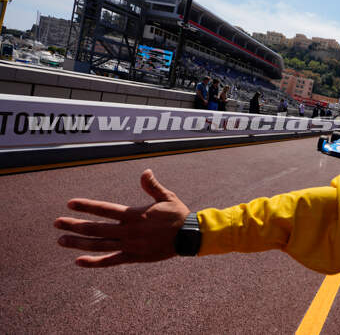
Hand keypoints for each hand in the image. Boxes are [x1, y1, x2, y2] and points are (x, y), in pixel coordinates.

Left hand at [54, 169, 190, 267]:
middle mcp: (128, 231)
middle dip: (75, 225)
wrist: (189, 237)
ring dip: (79, 243)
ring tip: (61, 240)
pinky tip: (79, 262)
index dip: (87, 206)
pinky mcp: (134, 257)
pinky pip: (111, 261)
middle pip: (96, 228)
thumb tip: (145, 171)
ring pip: (99, 245)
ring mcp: (130, 245)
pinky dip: (94, 262)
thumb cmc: (178, 215)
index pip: (105, 209)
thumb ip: (152, 186)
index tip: (70, 204)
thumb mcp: (167, 197)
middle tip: (56, 223)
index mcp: (134, 214)